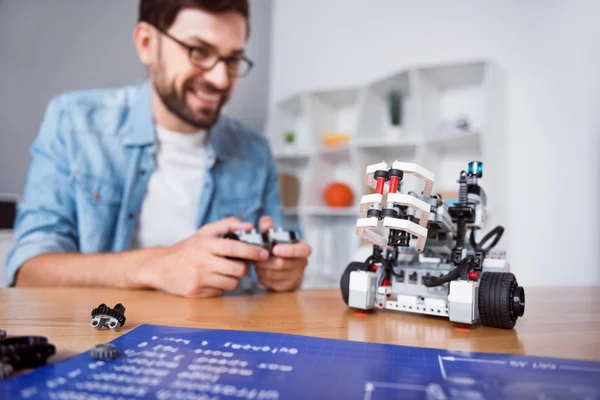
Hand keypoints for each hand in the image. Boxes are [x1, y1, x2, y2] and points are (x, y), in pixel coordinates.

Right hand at [140, 217, 269, 297]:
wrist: (160, 267)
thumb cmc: (187, 248)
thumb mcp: (204, 232)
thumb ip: (227, 225)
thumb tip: (249, 225)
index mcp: (204, 244)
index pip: (233, 248)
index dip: (251, 251)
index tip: (264, 253)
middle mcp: (201, 261)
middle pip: (237, 269)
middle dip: (244, 267)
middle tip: (239, 264)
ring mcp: (198, 279)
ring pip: (232, 283)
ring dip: (233, 278)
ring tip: (223, 271)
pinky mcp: (195, 293)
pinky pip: (220, 292)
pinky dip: (220, 287)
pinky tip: (211, 280)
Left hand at [254, 216, 311, 291]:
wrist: (283, 266)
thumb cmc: (278, 246)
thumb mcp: (274, 234)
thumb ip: (268, 226)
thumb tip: (265, 225)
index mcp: (303, 248)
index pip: (302, 250)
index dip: (289, 250)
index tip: (275, 249)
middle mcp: (302, 263)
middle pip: (281, 263)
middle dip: (265, 260)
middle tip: (255, 256)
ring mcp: (295, 276)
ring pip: (274, 274)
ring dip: (261, 268)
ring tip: (256, 262)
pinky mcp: (286, 286)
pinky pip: (271, 282)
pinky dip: (262, 276)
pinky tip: (260, 270)